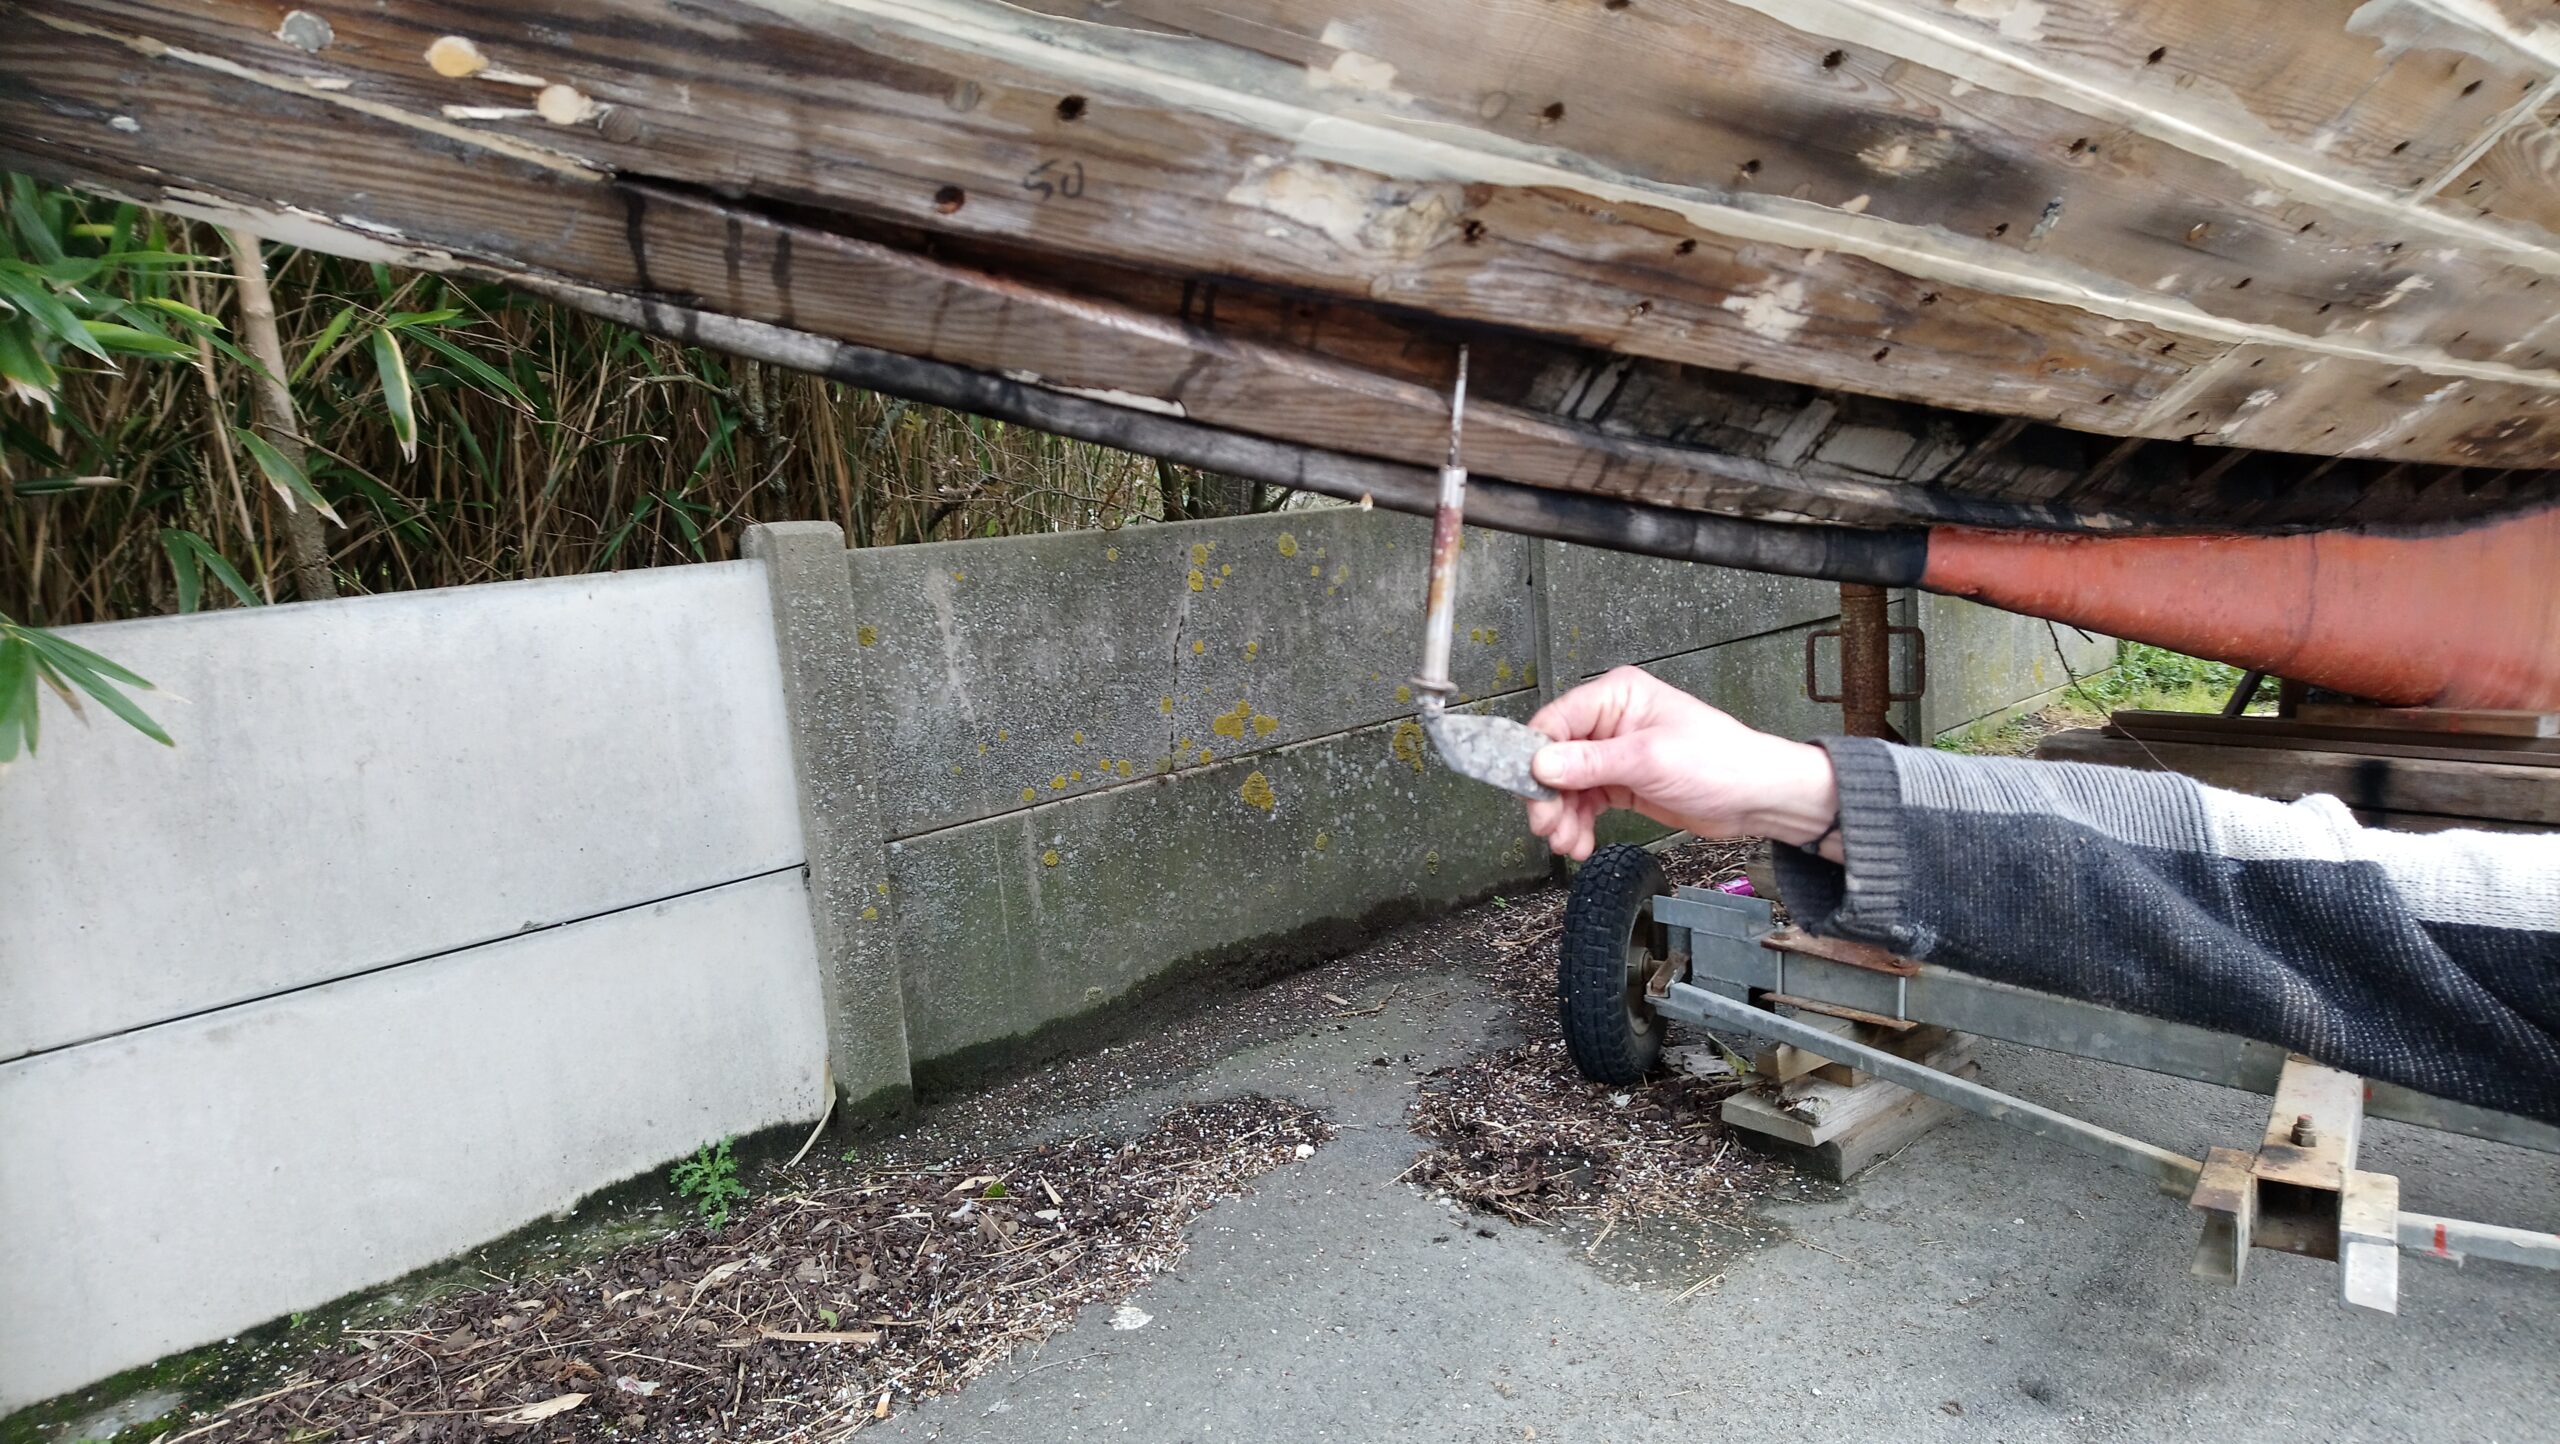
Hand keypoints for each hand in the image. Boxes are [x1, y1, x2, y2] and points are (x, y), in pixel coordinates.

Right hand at [1524, 666, 1839, 860]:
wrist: (1757, 798)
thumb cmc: (1719, 763)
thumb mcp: (1650, 760)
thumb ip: (1591, 762)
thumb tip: (1540, 763)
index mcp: (1616, 695)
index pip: (1556, 720)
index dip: (1534, 757)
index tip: (1528, 792)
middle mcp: (1610, 720)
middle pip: (1554, 756)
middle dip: (1547, 795)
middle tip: (1546, 827)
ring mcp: (1614, 752)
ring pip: (1566, 784)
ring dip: (1561, 816)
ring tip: (1567, 843)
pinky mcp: (1621, 781)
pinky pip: (1584, 802)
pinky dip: (1578, 824)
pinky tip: (1580, 843)